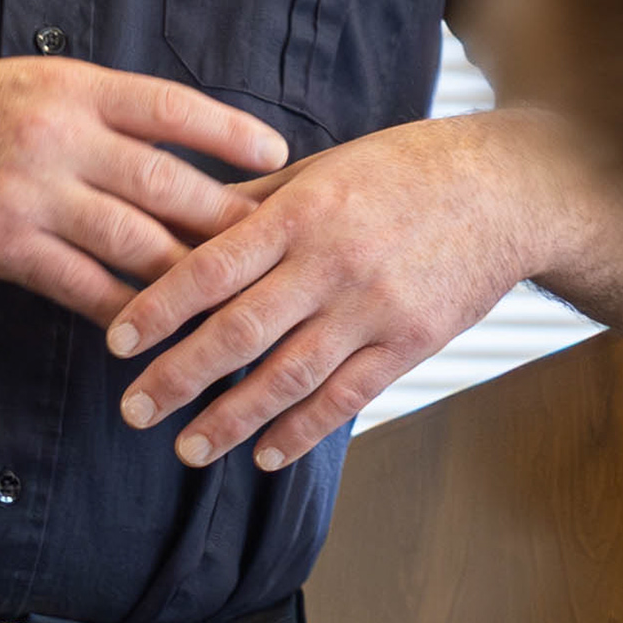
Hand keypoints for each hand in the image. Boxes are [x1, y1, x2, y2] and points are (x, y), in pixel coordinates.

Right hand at [0, 59, 287, 326]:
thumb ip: (95, 107)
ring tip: (229, 299)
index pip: (170, 107)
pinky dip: (123, 312)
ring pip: (133, 242)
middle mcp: (55, 136)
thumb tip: (172, 137)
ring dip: (187, 276)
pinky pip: (82, 287)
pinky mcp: (3, 246)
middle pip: (165, 182)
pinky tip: (154, 330)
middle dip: (225, 219)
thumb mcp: (25, 82)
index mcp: (69, 86)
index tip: (278, 155)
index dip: (229, 132)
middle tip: (273, 246)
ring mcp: (30, 194)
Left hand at [103, 113, 543, 469]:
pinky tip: (266, 454)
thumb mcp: (322, 168)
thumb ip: (252, 203)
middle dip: (179, 377)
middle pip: (239, 332)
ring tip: (188, 448)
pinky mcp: (411, 343)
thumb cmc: (403, 171)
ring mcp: (374, 308)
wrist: (506, 189)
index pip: (211, 266)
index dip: (159, 308)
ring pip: (288, 376)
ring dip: (232, 419)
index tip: (116, 341)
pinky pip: (346, 398)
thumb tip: (177, 223)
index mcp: (302, 212)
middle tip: (134, 410)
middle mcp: (333, 263)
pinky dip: (302, 431)